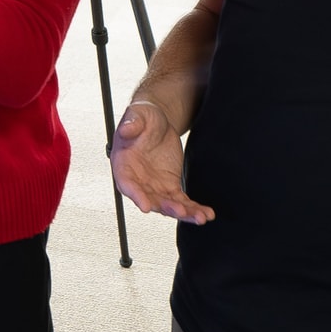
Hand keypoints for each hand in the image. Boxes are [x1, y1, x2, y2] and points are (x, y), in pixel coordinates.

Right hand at [110, 100, 215, 223]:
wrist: (158, 122)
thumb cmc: (143, 118)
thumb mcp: (138, 114)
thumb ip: (132, 123)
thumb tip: (126, 130)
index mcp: (124, 164)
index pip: (127, 183)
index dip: (136, 196)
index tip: (145, 206)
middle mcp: (138, 180)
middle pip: (150, 199)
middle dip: (166, 207)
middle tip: (180, 211)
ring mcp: (155, 186)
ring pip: (168, 205)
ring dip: (184, 213)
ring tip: (200, 217)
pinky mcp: (170, 186)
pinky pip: (181, 201)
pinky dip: (193, 209)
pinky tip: (206, 213)